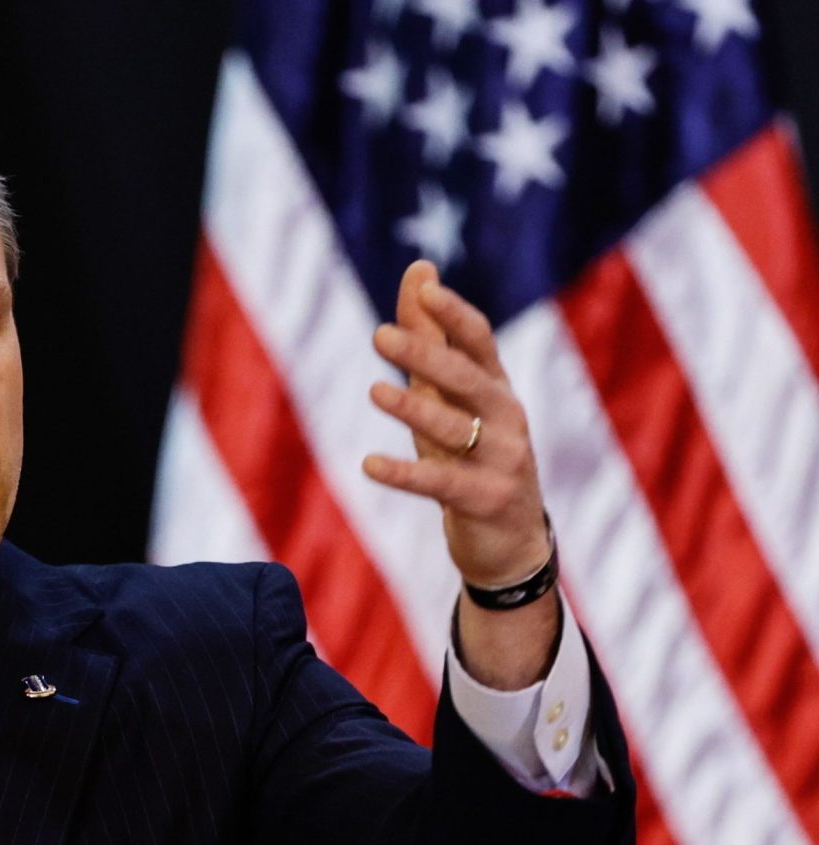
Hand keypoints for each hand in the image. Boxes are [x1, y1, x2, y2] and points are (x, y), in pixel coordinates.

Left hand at [362, 261, 557, 689]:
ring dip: (414, 409)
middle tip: (380, 335)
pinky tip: (370, 464)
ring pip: (454, 429)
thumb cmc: (471, 454)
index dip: (454, 314)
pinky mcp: (486, 500)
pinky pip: (441, 483)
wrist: (509, 540)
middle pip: (467, 380)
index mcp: (496, 387)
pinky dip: (405, 474)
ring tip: (375, 391)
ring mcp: (501, 459)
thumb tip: (420, 269)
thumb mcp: (449, 397)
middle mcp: (505, 417)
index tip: (425, 286)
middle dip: (426, 355)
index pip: (480, 341)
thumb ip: (431, 337)